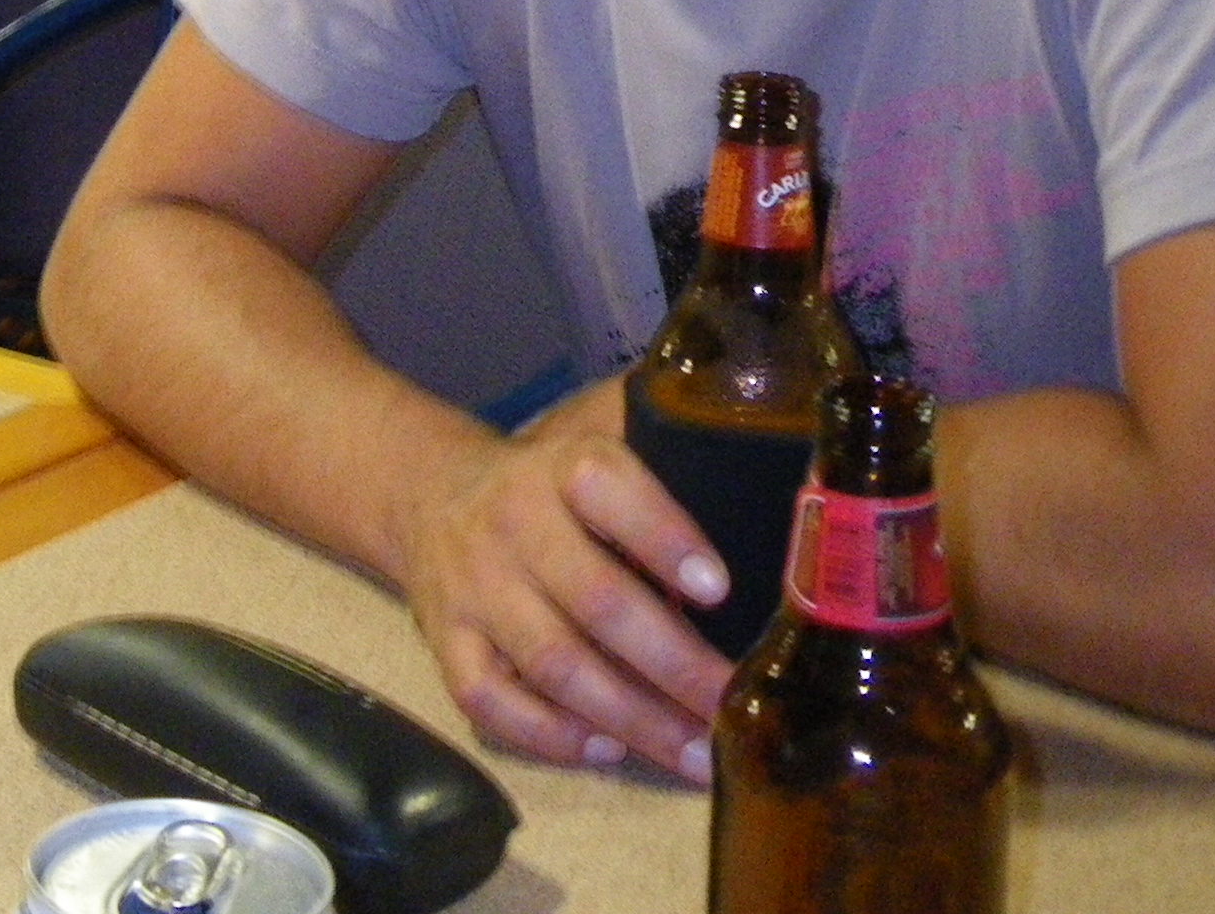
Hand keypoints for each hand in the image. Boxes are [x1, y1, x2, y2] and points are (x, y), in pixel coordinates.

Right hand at [395, 377, 733, 781]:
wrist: (427, 494)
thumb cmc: (548, 490)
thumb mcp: (595, 458)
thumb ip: (665, 484)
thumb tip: (787, 529)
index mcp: (563, 470)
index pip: (608, 488)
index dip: (663, 537)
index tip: (718, 587)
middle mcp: (514, 523)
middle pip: (596, 600)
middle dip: (675, 665)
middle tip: (732, 709)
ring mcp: (474, 586)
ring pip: (554, 663)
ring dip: (631, 718)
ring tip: (695, 755)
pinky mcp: (444, 639)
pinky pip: (489, 699)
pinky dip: (547, 733)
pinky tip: (603, 749)